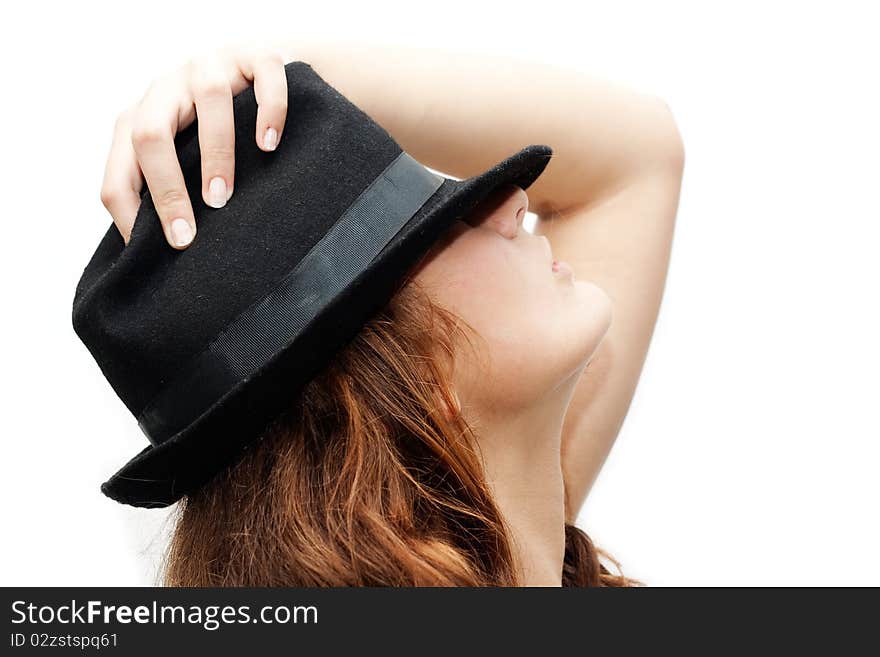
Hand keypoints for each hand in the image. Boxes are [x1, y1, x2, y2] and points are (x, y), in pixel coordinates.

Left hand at [100, 43, 290, 248]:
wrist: (259, 76)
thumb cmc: (218, 133)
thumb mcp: (185, 159)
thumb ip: (169, 191)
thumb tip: (163, 254)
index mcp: (141, 119)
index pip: (120, 171)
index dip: (133, 214)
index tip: (166, 250)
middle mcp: (167, 89)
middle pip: (150, 132)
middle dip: (168, 188)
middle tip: (189, 233)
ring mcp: (211, 66)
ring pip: (207, 97)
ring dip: (215, 152)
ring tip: (225, 195)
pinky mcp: (255, 56)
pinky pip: (263, 75)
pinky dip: (267, 111)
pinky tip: (269, 144)